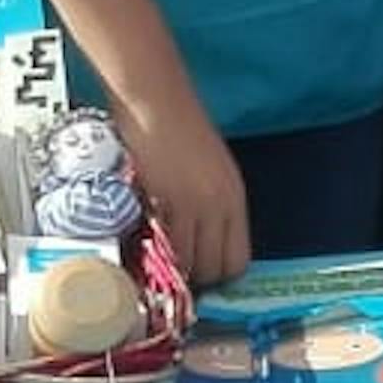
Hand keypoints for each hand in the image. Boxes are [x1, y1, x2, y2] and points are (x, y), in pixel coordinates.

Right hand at [111, 87, 250, 287]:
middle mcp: (222, 205)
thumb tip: (198, 238)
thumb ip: (209, 203)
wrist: (155, 102)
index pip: (238, 259)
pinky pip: (165, 246)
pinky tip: (143, 248)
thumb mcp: (207, 169)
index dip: (218, 274)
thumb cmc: (177, 128)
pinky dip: (155, 255)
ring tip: (156, 265)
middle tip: (174, 276)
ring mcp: (195, 205)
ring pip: (190, 265)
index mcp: (235, 197)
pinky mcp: (167, 201)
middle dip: (196, 279)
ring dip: (173, 270)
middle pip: (216, 268)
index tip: (200, 276)